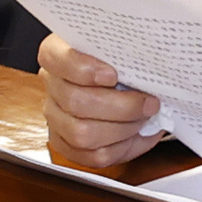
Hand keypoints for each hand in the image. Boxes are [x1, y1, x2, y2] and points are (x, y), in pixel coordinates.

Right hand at [36, 29, 164, 173]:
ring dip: (122, 130)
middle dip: (121, 107)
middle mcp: (52, 85)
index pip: (55, 59)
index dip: (82, 69)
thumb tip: (149, 61)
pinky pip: (91, 156)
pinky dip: (120, 148)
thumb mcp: (121, 46)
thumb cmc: (122, 62)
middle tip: (148, 103)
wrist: (124, 83)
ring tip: (142, 120)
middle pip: (74, 102)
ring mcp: (55, 116)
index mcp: (57, 53)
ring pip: (81, 134)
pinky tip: (134, 135)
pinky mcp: (67, 143)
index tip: (113, 75)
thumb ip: (126, 48)